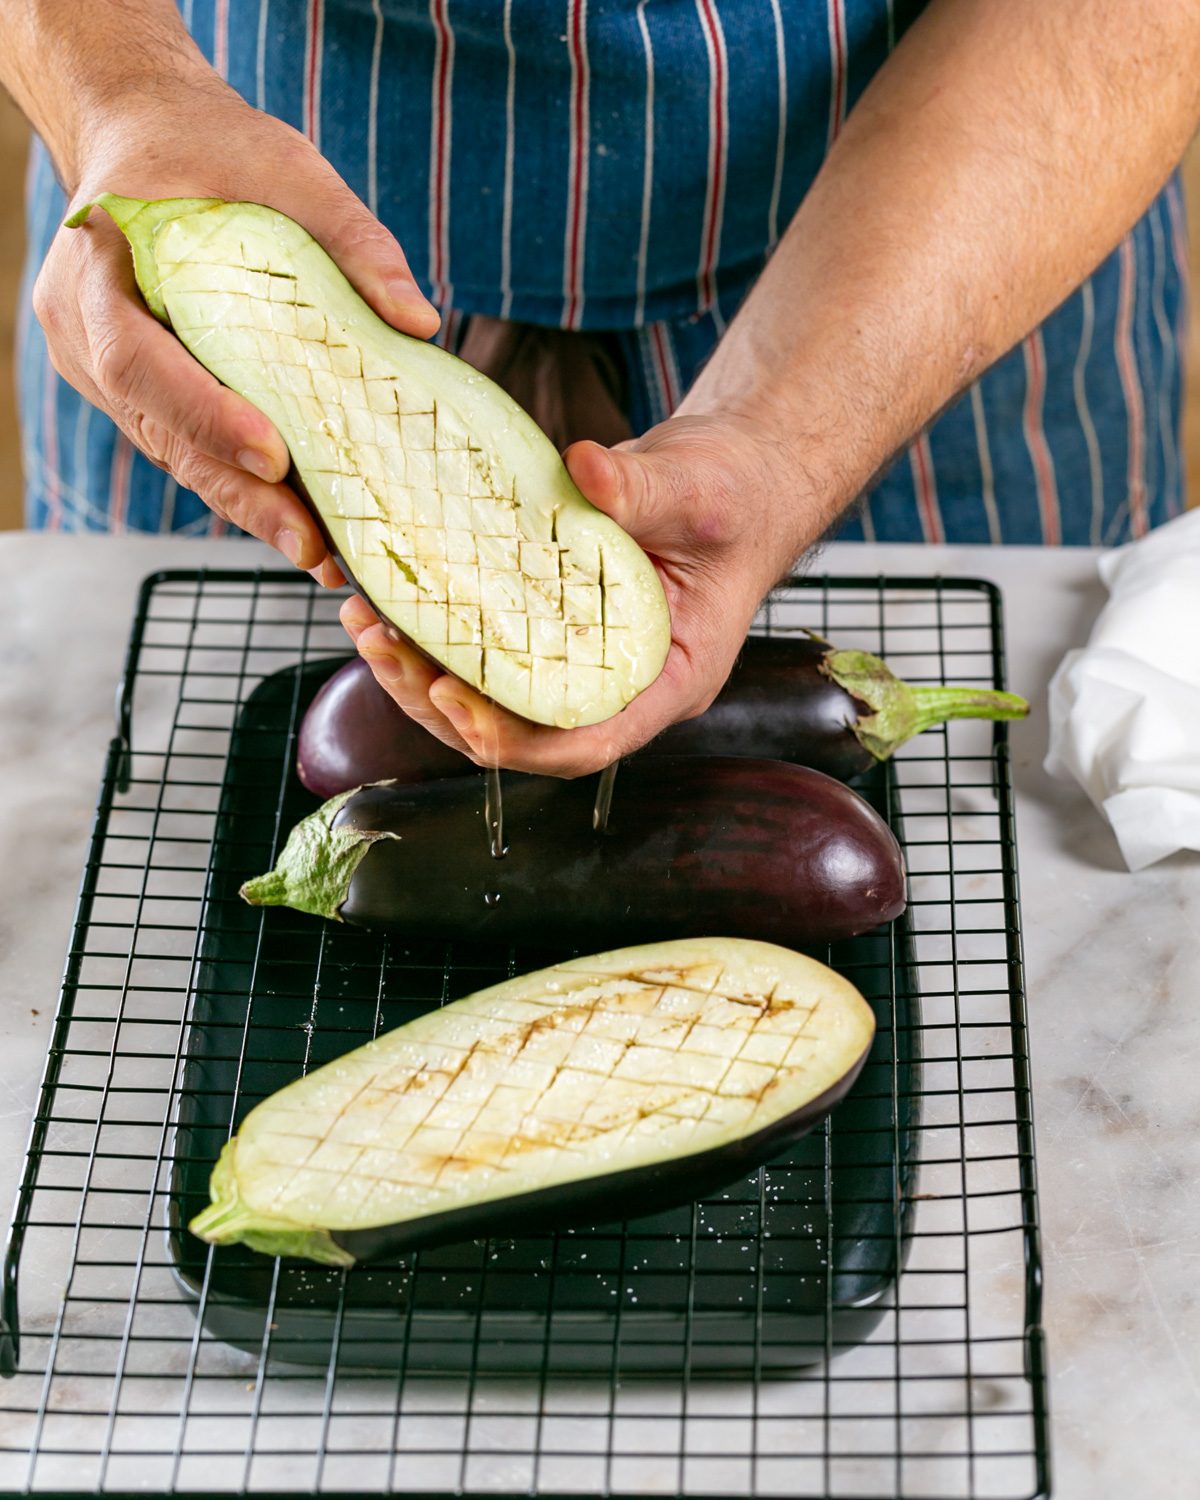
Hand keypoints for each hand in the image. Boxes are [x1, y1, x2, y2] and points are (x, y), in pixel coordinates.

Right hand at [34, 69, 438, 575]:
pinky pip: (183, 446)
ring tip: (319, 552)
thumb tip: (420, 321)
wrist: (143, 134)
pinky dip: (239, 483)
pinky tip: (299, 522)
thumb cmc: (208, 146)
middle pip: (157, 430)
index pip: (139, 360)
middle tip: (309, 542)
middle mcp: (83, 333)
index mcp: (97, 269)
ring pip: (172, 453)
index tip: (272, 453)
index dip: (202, 414)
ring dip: (245, 505)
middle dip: (236, 491)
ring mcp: (100, 370)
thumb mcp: (285, 165)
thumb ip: (351, 237)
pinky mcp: (133, 393)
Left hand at [342, 413, 829, 775]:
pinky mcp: (554, 627)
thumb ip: (643, 487)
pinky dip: (439, 635)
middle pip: (524, 732)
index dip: (520, 742)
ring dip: (426, 676)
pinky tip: (391, 602)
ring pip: (495, 700)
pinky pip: (490, 652)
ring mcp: (583, 659)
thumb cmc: (737, 492)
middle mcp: (621, 683)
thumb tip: (585, 469)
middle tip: (387, 652)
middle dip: (447, 707)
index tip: (456, 705)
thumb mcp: (699, 487)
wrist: (738, 473)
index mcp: (670, 677)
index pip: (591, 741)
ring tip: (369, 627)